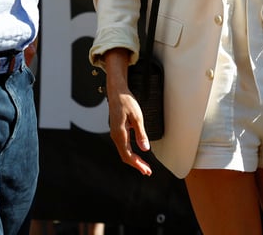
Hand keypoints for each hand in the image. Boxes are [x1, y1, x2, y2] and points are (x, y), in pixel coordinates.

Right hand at [104, 49, 152, 175]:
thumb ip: (141, 133)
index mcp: (120, 133)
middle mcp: (115, 135)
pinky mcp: (117, 130)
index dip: (137, 164)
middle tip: (147, 171)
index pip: (128, 155)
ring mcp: (115, 133)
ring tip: (144, 165)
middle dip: (136, 165)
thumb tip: (145, 148)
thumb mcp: (137, 116)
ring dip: (134, 159)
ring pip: (124, 151)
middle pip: (125, 156)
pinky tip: (137, 153)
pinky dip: (130, 152)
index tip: (146, 170)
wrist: (116, 91)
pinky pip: (123, 145)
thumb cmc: (126, 101)